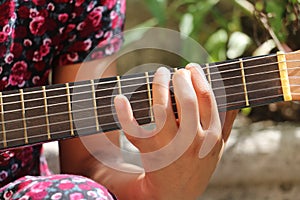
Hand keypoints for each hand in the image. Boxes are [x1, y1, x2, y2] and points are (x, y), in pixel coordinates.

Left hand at [114, 64, 236, 198]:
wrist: (177, 194)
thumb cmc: (198, 164)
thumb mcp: (218, 147)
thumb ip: (227, 123)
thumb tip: (234, 98)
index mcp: (212, 137)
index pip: (207, 99)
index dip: (199, 78)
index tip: (191, 67)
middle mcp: (193, 141)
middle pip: (186, 100)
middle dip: (180, 79)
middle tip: (174, 71)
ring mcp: (170, 147)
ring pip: (161, 109)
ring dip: (158, 86)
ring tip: (159, 75)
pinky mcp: (150, 152)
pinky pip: (134, 130)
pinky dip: (125, 113)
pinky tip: (121, 99)